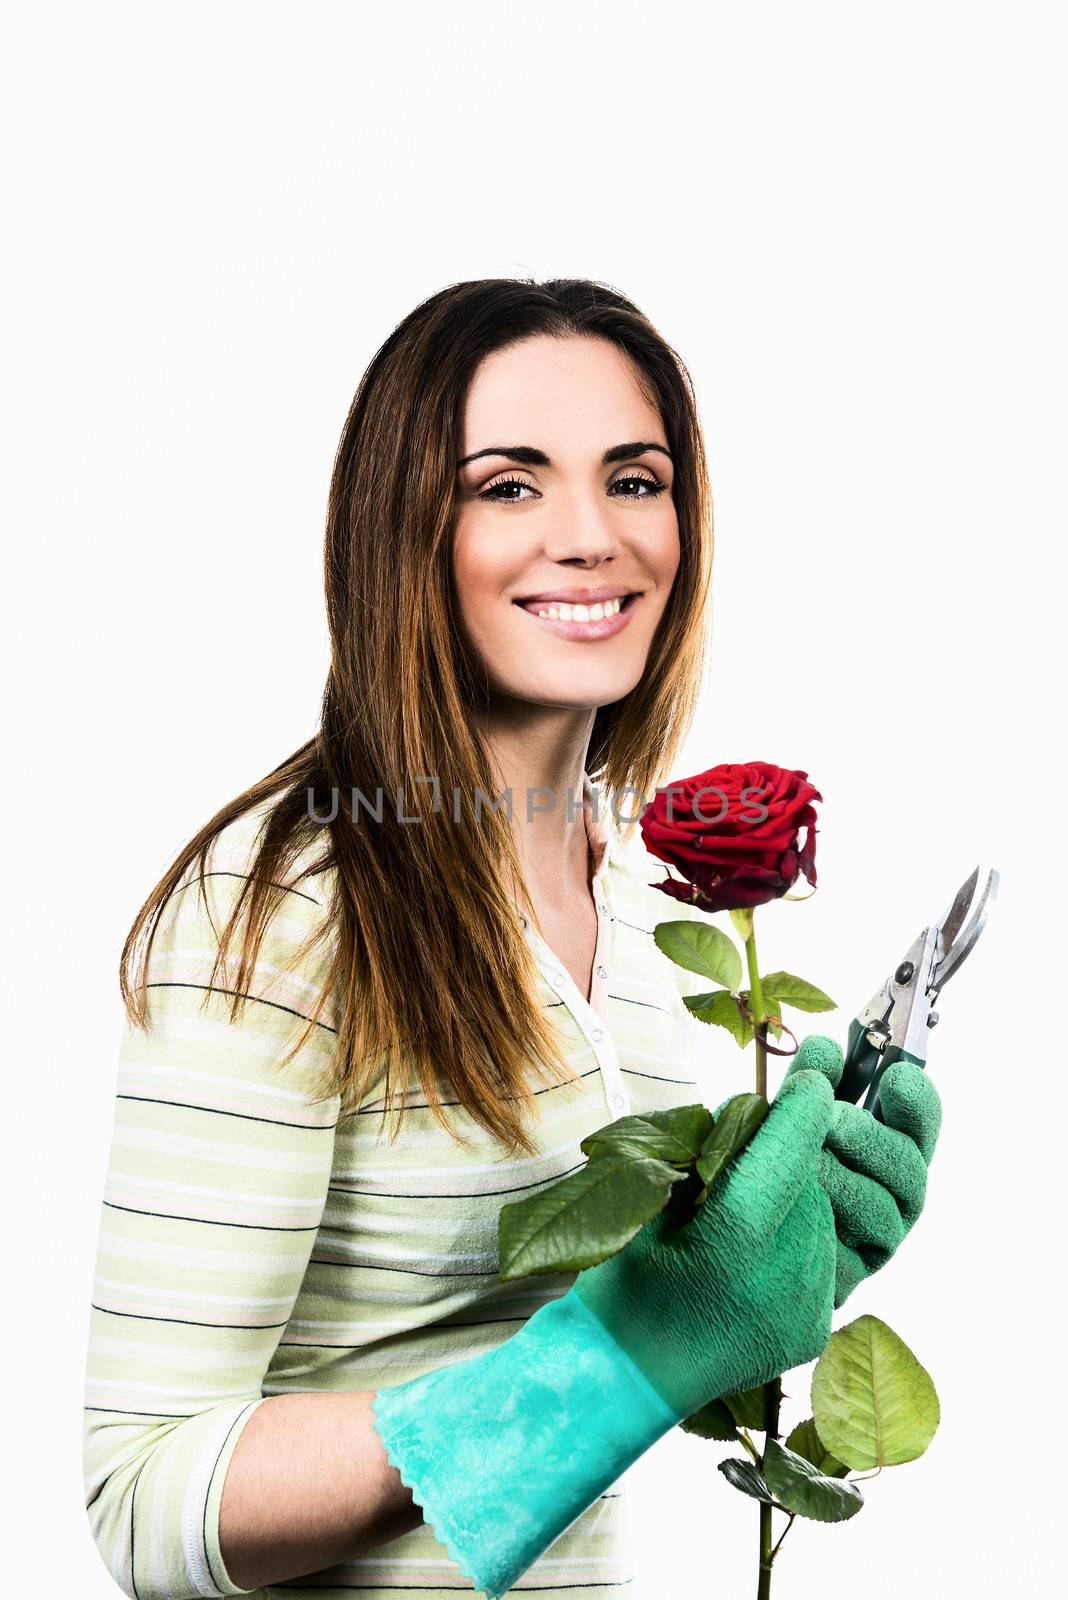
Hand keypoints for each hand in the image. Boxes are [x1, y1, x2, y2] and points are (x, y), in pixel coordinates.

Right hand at [572, 1067, 837, 1417]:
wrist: (623, 1374)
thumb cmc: (619, 1282)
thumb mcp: (647, 1204)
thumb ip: (704, 1158)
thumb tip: (751, 1117)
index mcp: (732, 1243)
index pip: (787, 1155)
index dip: (803, 1109)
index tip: (814, 1077)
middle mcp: (780, 1281)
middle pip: (809, 1185)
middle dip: (788, 1159)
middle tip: (744, 1156)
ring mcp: (802, 1311)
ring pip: (821, 1220)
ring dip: (796, 1199)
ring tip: (746, 1208)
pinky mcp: (812, 1331)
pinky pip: (821, 1258)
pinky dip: (798, 1238)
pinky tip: (760, 1245)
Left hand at [783, 1035, 942, 1305]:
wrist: (733, 1245)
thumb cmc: (769, 1170)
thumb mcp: (787, 1122)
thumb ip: (808, 1087)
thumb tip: (824, 1047)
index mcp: (882, 1144)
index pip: (918, 1120)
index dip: (916, 1099)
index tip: (896, 1076)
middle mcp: (890, 1190)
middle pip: (911, 1165)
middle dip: (870, 1138)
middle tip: (832, 1121)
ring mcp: (877, 1234)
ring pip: (884, 1209)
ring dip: (844, 1182)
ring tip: (806, 1167)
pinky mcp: (854, 1273)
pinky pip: (852, 1253)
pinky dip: (830, 1228)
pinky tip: (805, 1213)